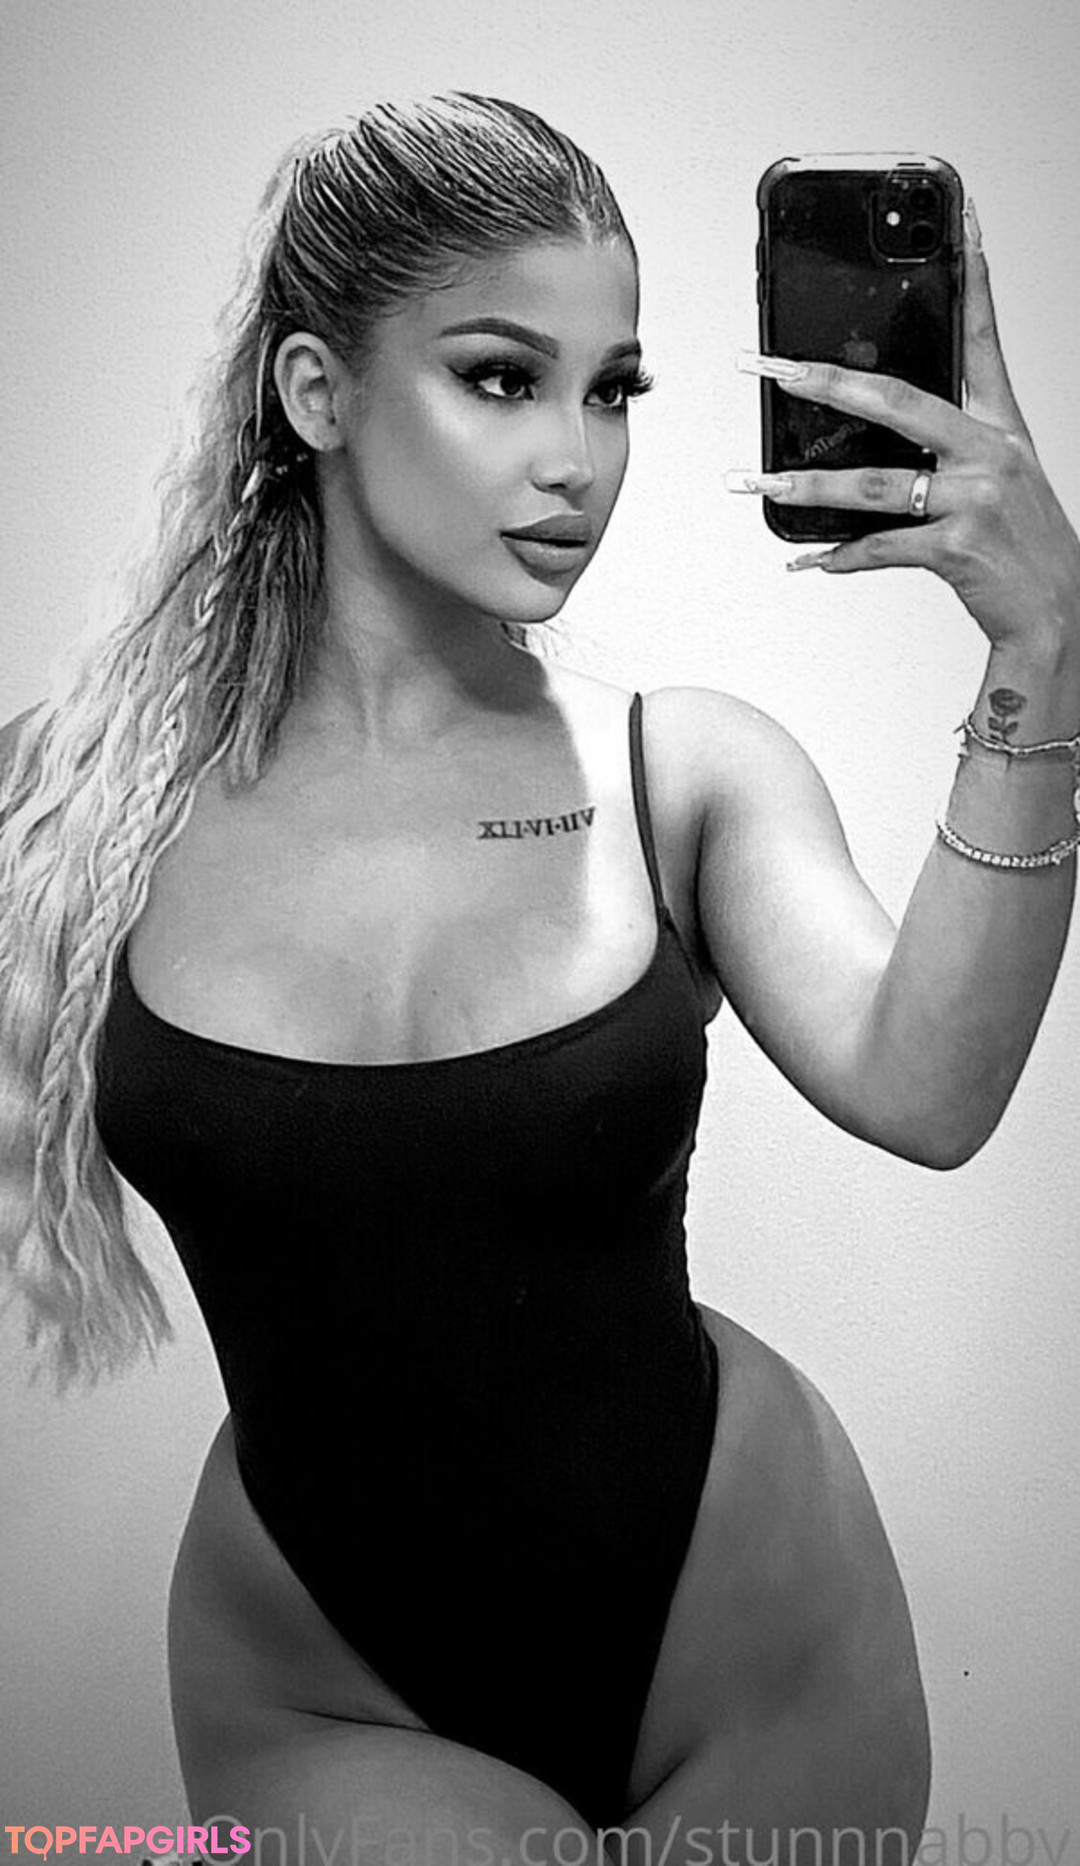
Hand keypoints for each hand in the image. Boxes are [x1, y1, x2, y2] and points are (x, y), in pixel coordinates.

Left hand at [737, 203, 1079, 654]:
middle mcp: (989, 452)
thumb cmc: (1019, 543)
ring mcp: (974, 498)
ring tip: (757, 484)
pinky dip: (839, 557)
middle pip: (895, 400)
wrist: (1056, 611)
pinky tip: (810, 559)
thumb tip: (873, 439)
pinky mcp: (957, 548)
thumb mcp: (1000, 478)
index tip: (964, 223)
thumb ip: (949, 447)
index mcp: (1001, 426)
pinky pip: (880, 548)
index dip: (976, 277)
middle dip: (824, 382)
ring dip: (806, 486)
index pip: (985, 337)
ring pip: (872, 484)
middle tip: (772, 368)